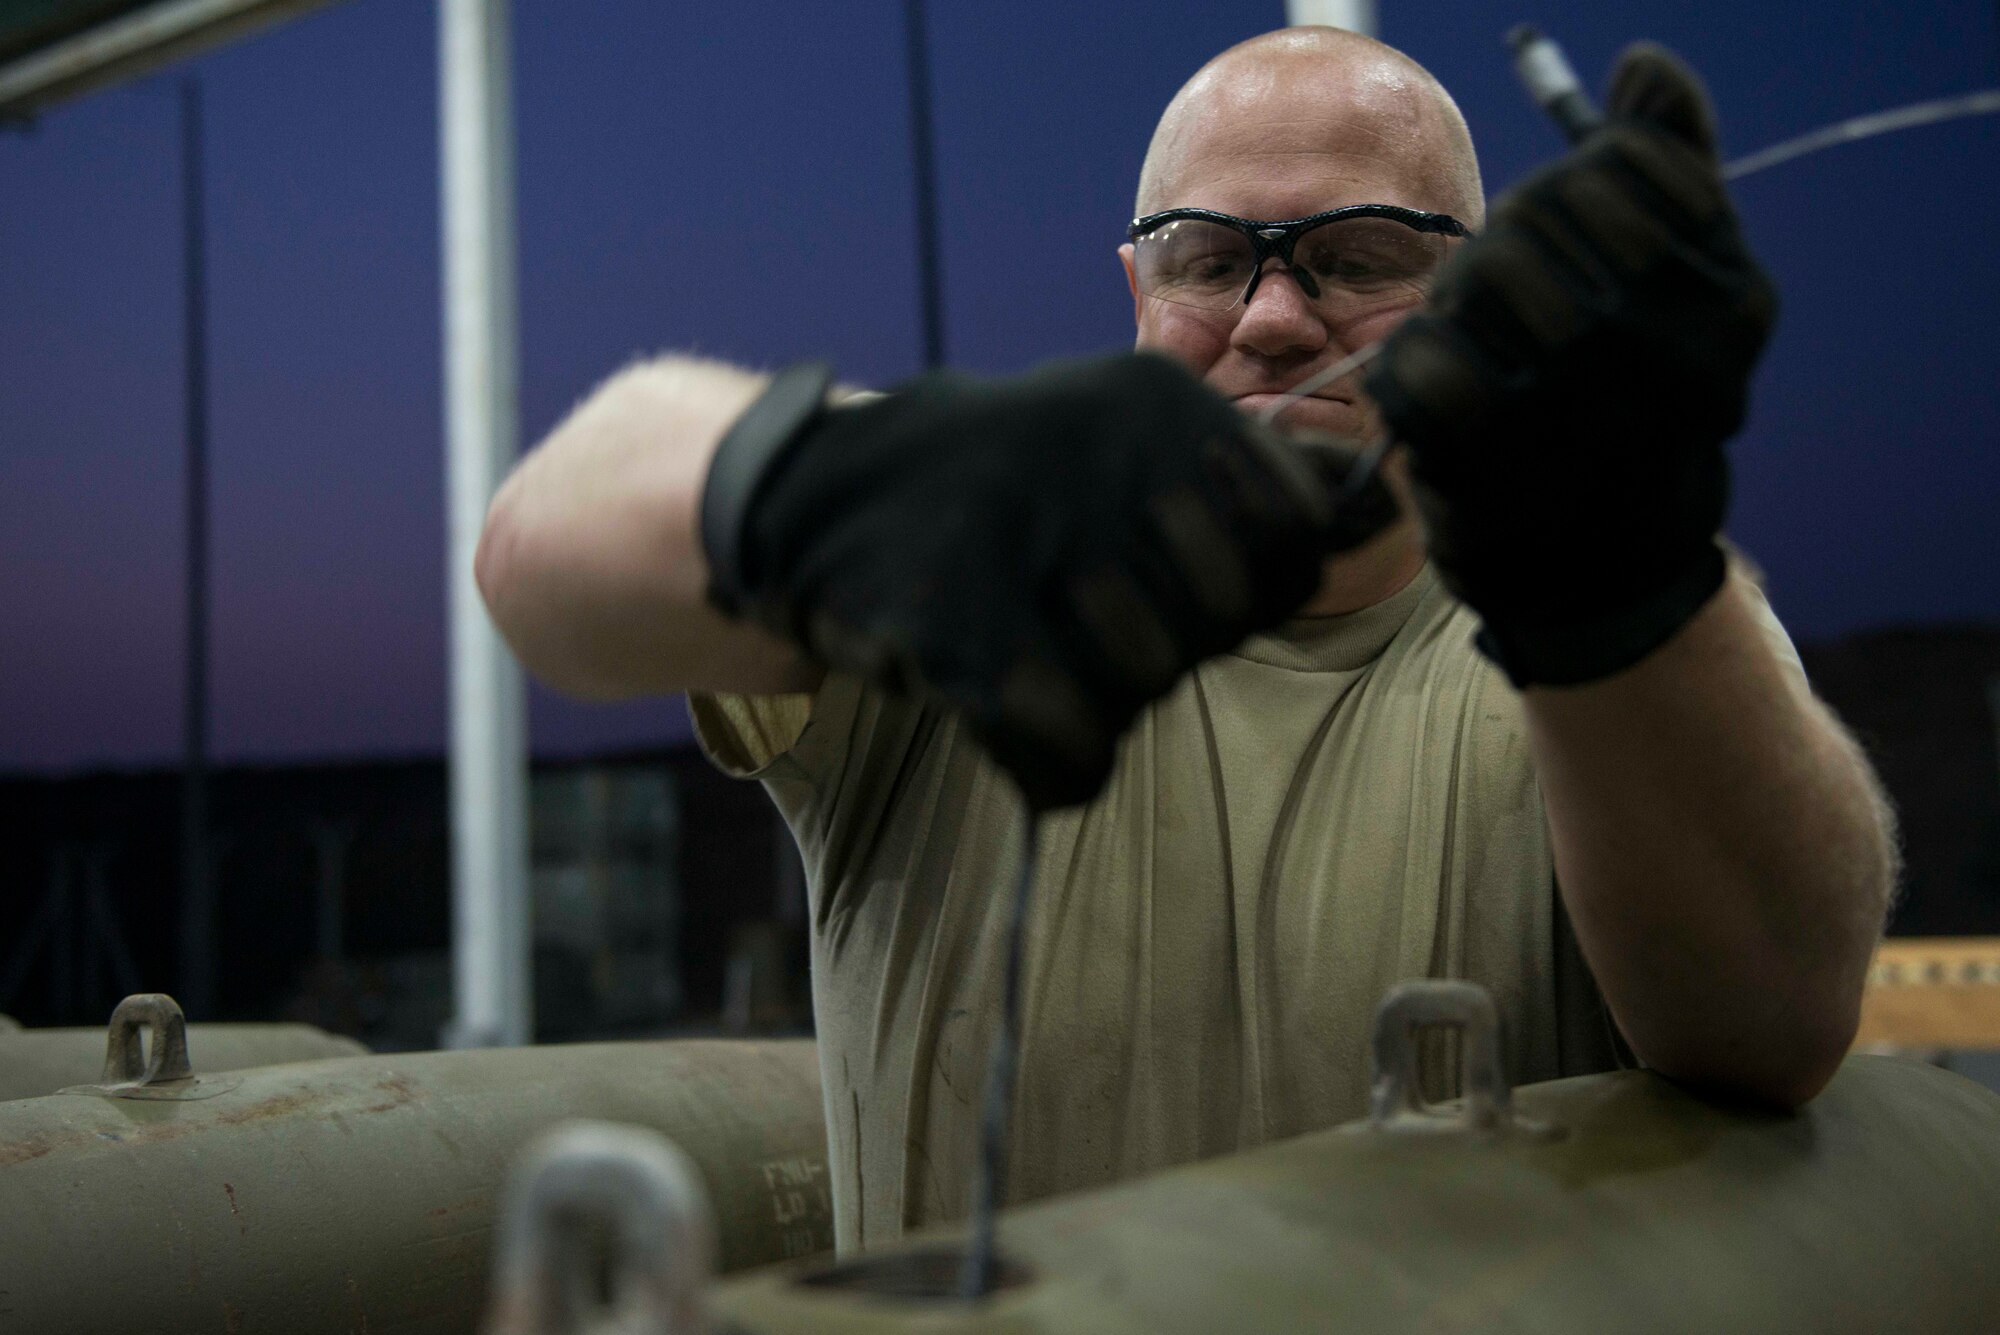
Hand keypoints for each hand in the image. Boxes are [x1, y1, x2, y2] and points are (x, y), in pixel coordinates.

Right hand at [703, 351, 1397, 809]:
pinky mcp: (953, 618)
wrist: (821, 498)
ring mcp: (1024, 531)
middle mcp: (1099, 450)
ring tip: (1035, 650)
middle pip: (1218, 621)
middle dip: (1164, 643)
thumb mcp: (1130, 444)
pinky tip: (1007, 711)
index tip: (1175, 578)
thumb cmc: (1011, 489)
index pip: (1294, 539)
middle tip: (1084, 614)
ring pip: (1144, 684)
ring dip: (1096, 698)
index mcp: (1158, 401)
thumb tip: (1383, 504)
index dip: (1245, 588)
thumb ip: (1255, 477)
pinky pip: (1067, 742)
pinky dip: (1051, 758)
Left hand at [1364, 44, 1776, 686]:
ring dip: (1458, 300)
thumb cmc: (1632, 403)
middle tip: (1504, 300)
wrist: (1607, 568)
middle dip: (1507, 242)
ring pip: (1478, 276)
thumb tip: (1643, 67)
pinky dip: (1413, 366)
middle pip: (1536, 212)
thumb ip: (1667, 169)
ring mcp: (1579, 422)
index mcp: (1724, 303)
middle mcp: (1665, 360)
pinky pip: (1422, 367)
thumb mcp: (1678, 288)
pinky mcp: (1491, 477)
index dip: (1572, 188)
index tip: (1575, 244)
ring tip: (1475, 344)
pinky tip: (1434, 392)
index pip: (1617, 165)